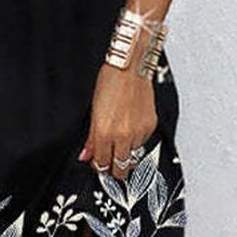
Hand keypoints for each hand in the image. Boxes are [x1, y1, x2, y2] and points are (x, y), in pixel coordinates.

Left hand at [77, 63, 157, 180]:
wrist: (131, 68)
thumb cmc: (110, 83)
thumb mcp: (94, 111)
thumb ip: (91, 138)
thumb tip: (85, 156)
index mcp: (105, 132)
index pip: (102, 164)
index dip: (99, 166)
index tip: (98, 163)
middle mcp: (123, 136)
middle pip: (120, 169)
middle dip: (114, 169)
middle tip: (110, 161)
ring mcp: (139, 132)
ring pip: (132, 157)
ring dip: (125, 154)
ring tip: (119, 141)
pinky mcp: (150, 126)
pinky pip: (143, 143)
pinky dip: (136, 141)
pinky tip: (130, 128)